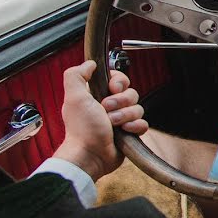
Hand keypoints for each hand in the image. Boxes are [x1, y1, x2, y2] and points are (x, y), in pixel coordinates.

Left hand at [54, 60, 147, 180]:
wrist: (90, 154)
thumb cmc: (81, 129)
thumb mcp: (74, 97)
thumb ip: (76, 75)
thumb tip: (90, 63)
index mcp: (98, 95)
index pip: (119, 79)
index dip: (119, 82)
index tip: (112, 89)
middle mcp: (110, 106)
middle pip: (131, 93)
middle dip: (121, 101)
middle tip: (107, 109)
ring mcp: (121, 119)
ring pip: (138, 108)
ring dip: (125, 116)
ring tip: (113, 124)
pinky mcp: (130, 132)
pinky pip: (143, 123)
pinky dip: (134, 127)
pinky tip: (124, 131)